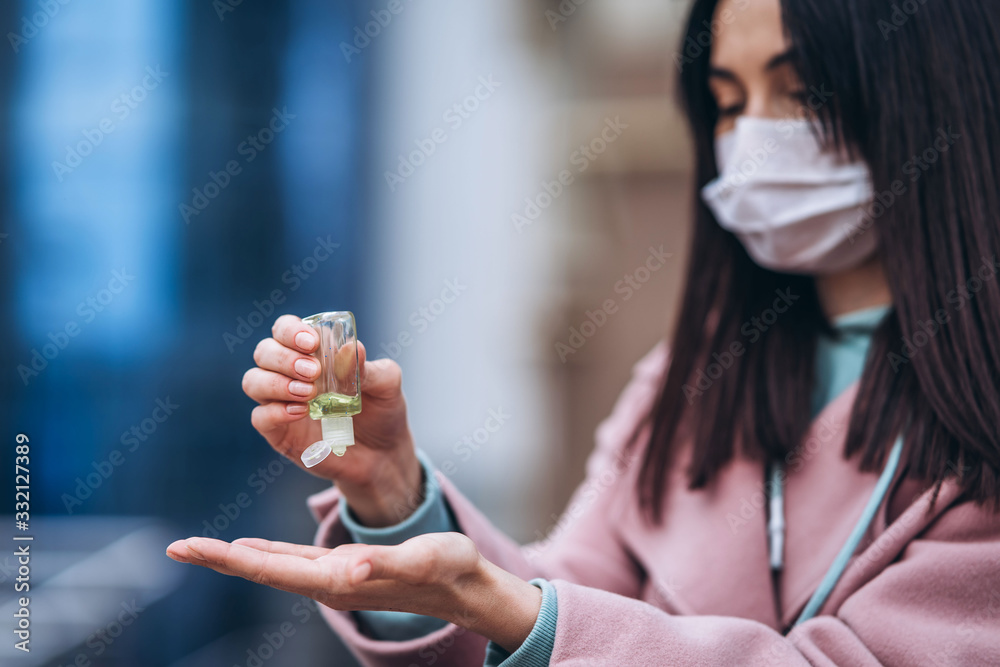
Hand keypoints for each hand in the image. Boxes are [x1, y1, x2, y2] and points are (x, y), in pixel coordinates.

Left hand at [165, 533, 541, 653]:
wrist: (466, 588)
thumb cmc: (449, 570)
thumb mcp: (423, 560)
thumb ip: (385, 564)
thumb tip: (347, 568)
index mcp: (339, 582)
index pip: (273, 570)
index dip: (230, 558)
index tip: (190, 548)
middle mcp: (329, 585)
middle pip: (263, 571)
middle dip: (220, 558)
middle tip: (176, 547)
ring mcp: (334, 580)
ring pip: (274, 568)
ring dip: (237, 557)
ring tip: (203, 547)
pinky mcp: (343, 571)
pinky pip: (293, 563)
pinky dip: (267, 553)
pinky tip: (253, 547)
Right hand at [242, 314, 420, 526]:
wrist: (384, 455)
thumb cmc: (382, 411)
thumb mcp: (386, 385)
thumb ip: (369, 367)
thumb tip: (352, 348)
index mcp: (312, 353)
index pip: (285, 330)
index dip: (291, 331)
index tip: (311, 342)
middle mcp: (290, 374)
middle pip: (264, 352)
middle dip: (284, 357)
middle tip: (312, 370)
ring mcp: (281, 403)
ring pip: (253, 381)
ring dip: (276, 382)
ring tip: (308, 393)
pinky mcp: (279, 432)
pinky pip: (260, 417)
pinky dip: (275, 411)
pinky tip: (301, 413)